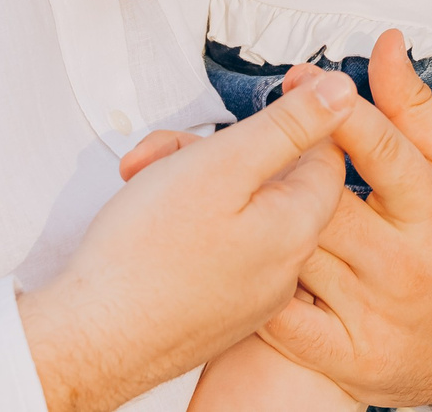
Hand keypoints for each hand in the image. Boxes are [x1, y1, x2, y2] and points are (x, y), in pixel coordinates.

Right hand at [21, 73, 357, 411]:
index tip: (268, 91)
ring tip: (143, 180)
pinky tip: (145, 219)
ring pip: (234, 207)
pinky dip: (183, 221)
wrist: (90, 340)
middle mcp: (283, 268)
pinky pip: (216, 245)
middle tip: (168, 149)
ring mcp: (249, 292)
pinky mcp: (216, 306)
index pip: (324, 154)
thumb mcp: (223, 164)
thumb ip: (289, 125)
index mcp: (296, 229)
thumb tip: (341, 93)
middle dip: (216, 149)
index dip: (296, 114)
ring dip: (189, 179)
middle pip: (268, 178)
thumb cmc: (145, 257)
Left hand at [263, 32, 431, 407]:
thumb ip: (415, 109)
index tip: (302, 79)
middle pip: (323, 201)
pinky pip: (284, 320)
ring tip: (245, 191)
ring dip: (265, 219)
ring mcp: (376, 316)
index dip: (335, 107)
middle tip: (264, 137)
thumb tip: (383, 43)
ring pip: (296, 253)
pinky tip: (254, 258)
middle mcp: (406, 264)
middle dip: (291, 161)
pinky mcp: (351, 360)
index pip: (379, 148)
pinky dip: (262, 287)